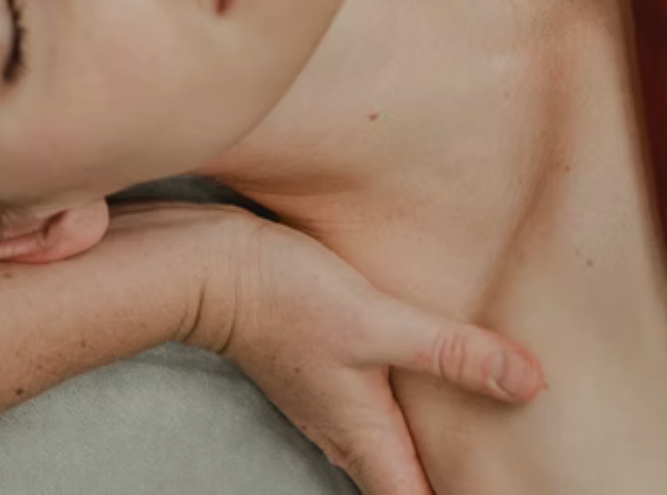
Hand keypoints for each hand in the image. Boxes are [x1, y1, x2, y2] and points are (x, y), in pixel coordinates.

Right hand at [113, 201, 543, 494]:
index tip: (509, 493)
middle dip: (455, 481)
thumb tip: (530, 384)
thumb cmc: (284, 298)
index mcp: (368, 441)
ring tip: (483, 426)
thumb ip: (450, 352)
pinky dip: (410, 403)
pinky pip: (375, 405)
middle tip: (510, 468)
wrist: (209, 268)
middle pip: (411, 483)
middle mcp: (348, 435)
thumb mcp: (376, 322)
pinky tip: (428, 371)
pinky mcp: (320, 367)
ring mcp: (330, 402)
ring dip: (433, 444)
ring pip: (393, 444)